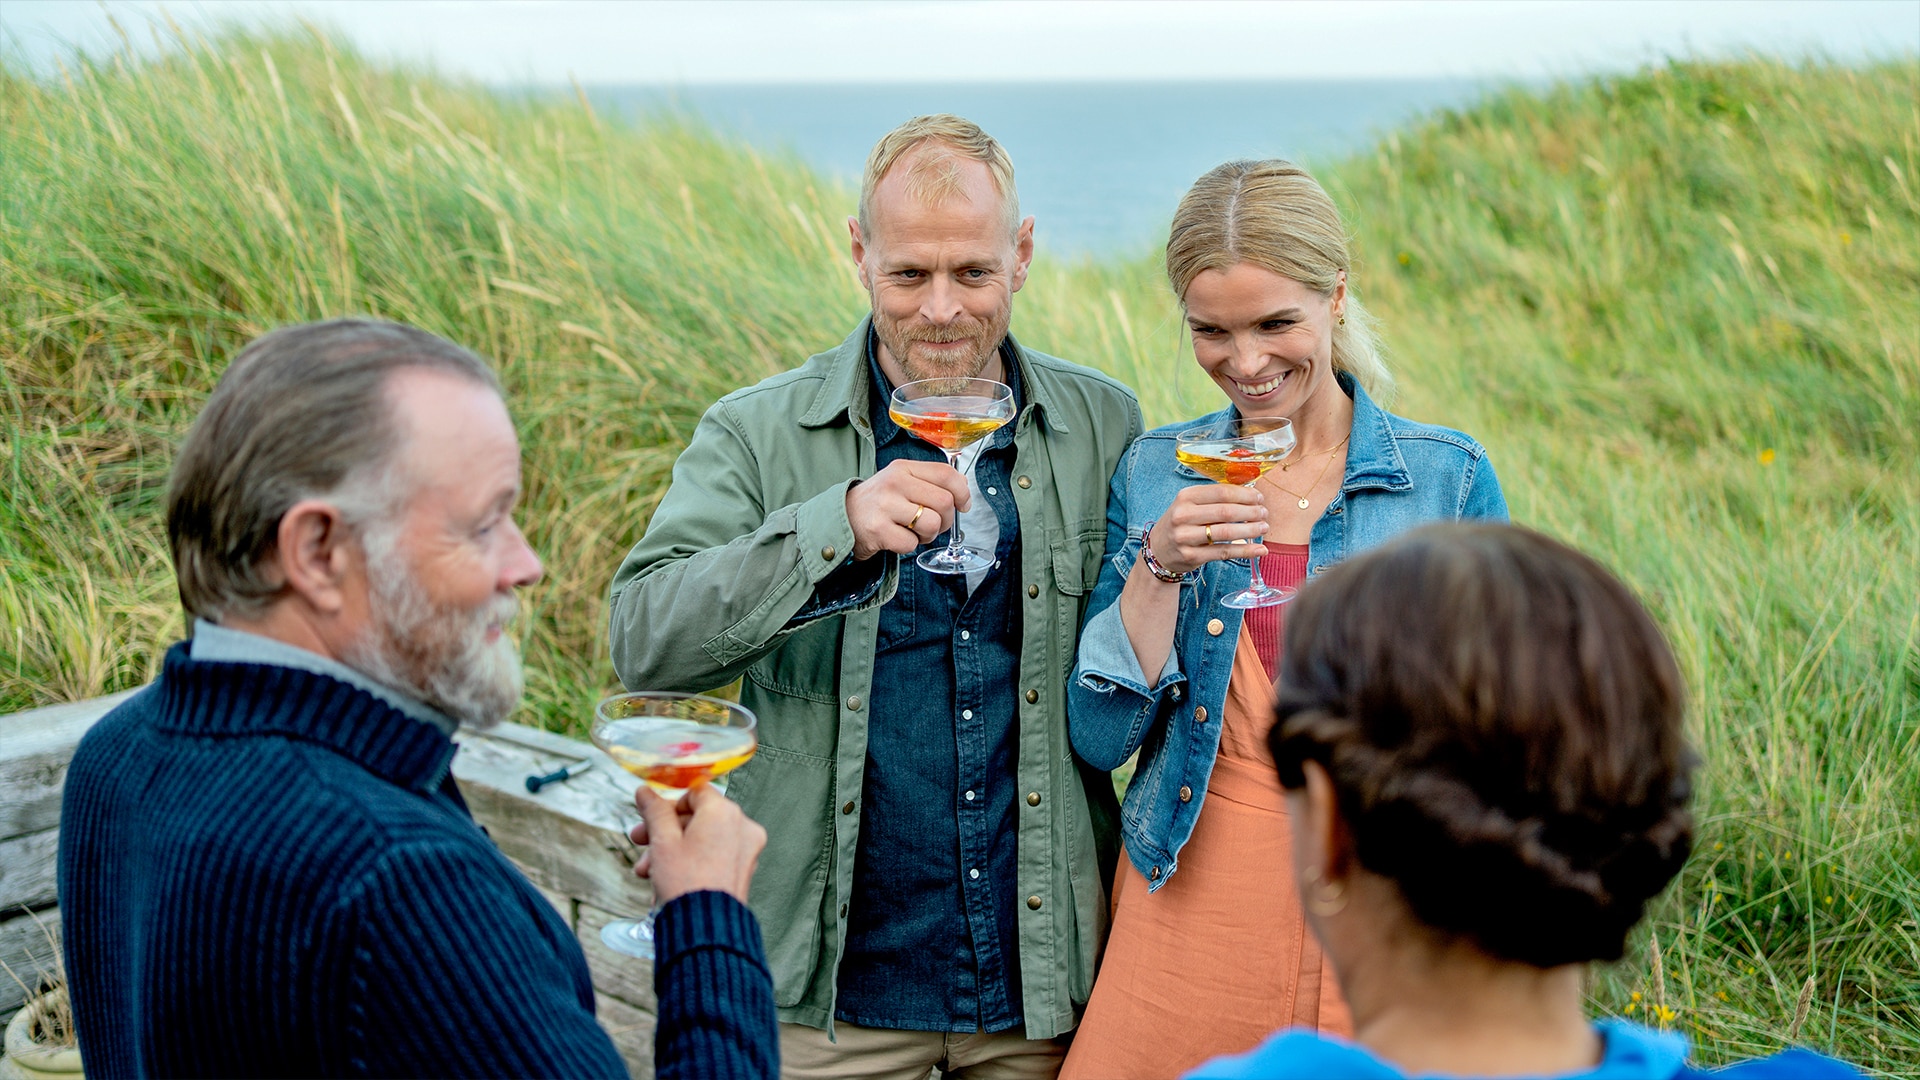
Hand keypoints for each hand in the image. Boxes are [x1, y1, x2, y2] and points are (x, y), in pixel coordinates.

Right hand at [628, 782, 766, 904]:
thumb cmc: (686, 883)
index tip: (650, 815)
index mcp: (725, 812)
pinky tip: (666, 880)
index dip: (669, 803)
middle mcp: (742, 827)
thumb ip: (655, 811)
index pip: (696, 792)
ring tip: (648, 870)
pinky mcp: (743, 870)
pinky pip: (713, 857)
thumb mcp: (663, 841)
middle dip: (664, 831)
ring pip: (703, 839)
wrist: (704, 928)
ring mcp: (746, 850)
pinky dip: (691, 863)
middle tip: (641, 841)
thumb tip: (646, 792)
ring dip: (672, 850)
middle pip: (698, 817)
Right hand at [845, 458, 970, 559]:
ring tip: (913, 531)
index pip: (946, 473)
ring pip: (931, 524)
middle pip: (944, 502)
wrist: (842, 518)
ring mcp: (885, 505)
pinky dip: (908, 545)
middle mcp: (894, 482)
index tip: (963, 505)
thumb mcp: (901, 481)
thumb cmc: (878, 502)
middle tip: (933, 524)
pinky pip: (911, 543)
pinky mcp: (878, 530)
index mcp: (903, 468)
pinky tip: (896, 537)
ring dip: (928, 535)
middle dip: (945, 520)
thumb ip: (930, 482)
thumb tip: (962, 488)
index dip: (962, 492)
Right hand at [1147, 484, 1268, 575]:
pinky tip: (1260, 549)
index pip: (1222, 492)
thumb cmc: (1181, 523)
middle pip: (1226, 512)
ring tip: (1264, 527)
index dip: (1245, 495)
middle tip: (1264, 513)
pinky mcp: (1192, 556)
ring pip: (1226, 532)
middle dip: (1251, 512)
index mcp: (1186, 497)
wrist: (1158, 550)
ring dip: (1250, 530)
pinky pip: (1224, 552)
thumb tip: (1250, 494)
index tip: (1259, 497)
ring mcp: (1186, 537)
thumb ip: (1214, 498)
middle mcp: (1183, 515)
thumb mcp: (1189, 504)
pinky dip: (1245, 551)